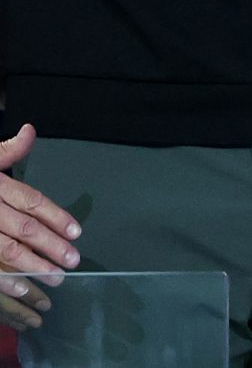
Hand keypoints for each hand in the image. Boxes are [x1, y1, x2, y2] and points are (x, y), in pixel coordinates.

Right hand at [0, 125, 81, 332]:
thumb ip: (9, 151)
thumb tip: (30, 132)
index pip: (31, 201)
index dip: (56, 216)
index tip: (76, 232)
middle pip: (24, 228)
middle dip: (51, 245)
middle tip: (73, 260)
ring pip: (7, 250)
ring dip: (32, 265)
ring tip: (56, 277)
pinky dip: (5, 279)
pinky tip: (22, 288)